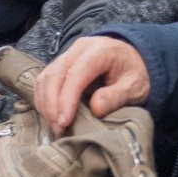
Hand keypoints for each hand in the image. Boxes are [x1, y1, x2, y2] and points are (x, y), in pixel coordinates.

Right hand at [34, 36, 150, 132]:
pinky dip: (43, 98)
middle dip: (52, 104)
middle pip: (55, 74)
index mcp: (100, 50)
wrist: (132, 59)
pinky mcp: (60, 63)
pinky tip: (50, 115)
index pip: (76, 74)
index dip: (67, 99)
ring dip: (45, 103)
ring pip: (46, 77)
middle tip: (58, 128)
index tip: (64, 121)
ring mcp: (67, 54)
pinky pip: (44, 79)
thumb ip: (116, 96)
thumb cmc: (133, 74)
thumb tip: (95, 108)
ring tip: (55, 125)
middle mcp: (79, 48)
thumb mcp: (135, 87)